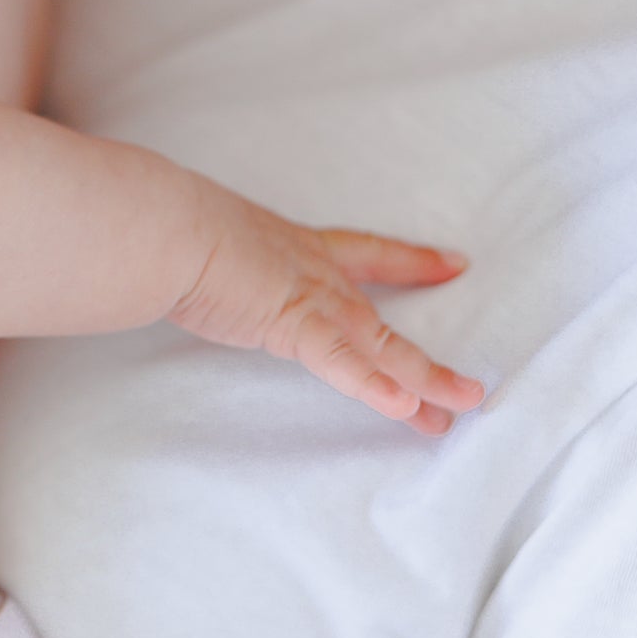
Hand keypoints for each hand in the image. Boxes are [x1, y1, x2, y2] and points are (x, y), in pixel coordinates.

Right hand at [172, 191, 483, 432]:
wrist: (168, 228)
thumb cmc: (172, 230)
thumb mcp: (206, 242)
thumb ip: (216, 261)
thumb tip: (191, 268)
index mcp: (296, 248)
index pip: (366, 254)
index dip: (411, 262)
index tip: (453, 264)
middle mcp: (316, 273)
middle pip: (383, 322)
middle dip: (425, 360)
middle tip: (468, 387)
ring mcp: (313, 298)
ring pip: (385, 348)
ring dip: (426, 380)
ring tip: (460, 408)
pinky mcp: (297, 324)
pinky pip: (344, 363)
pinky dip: (375, 386)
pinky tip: (407, 409)